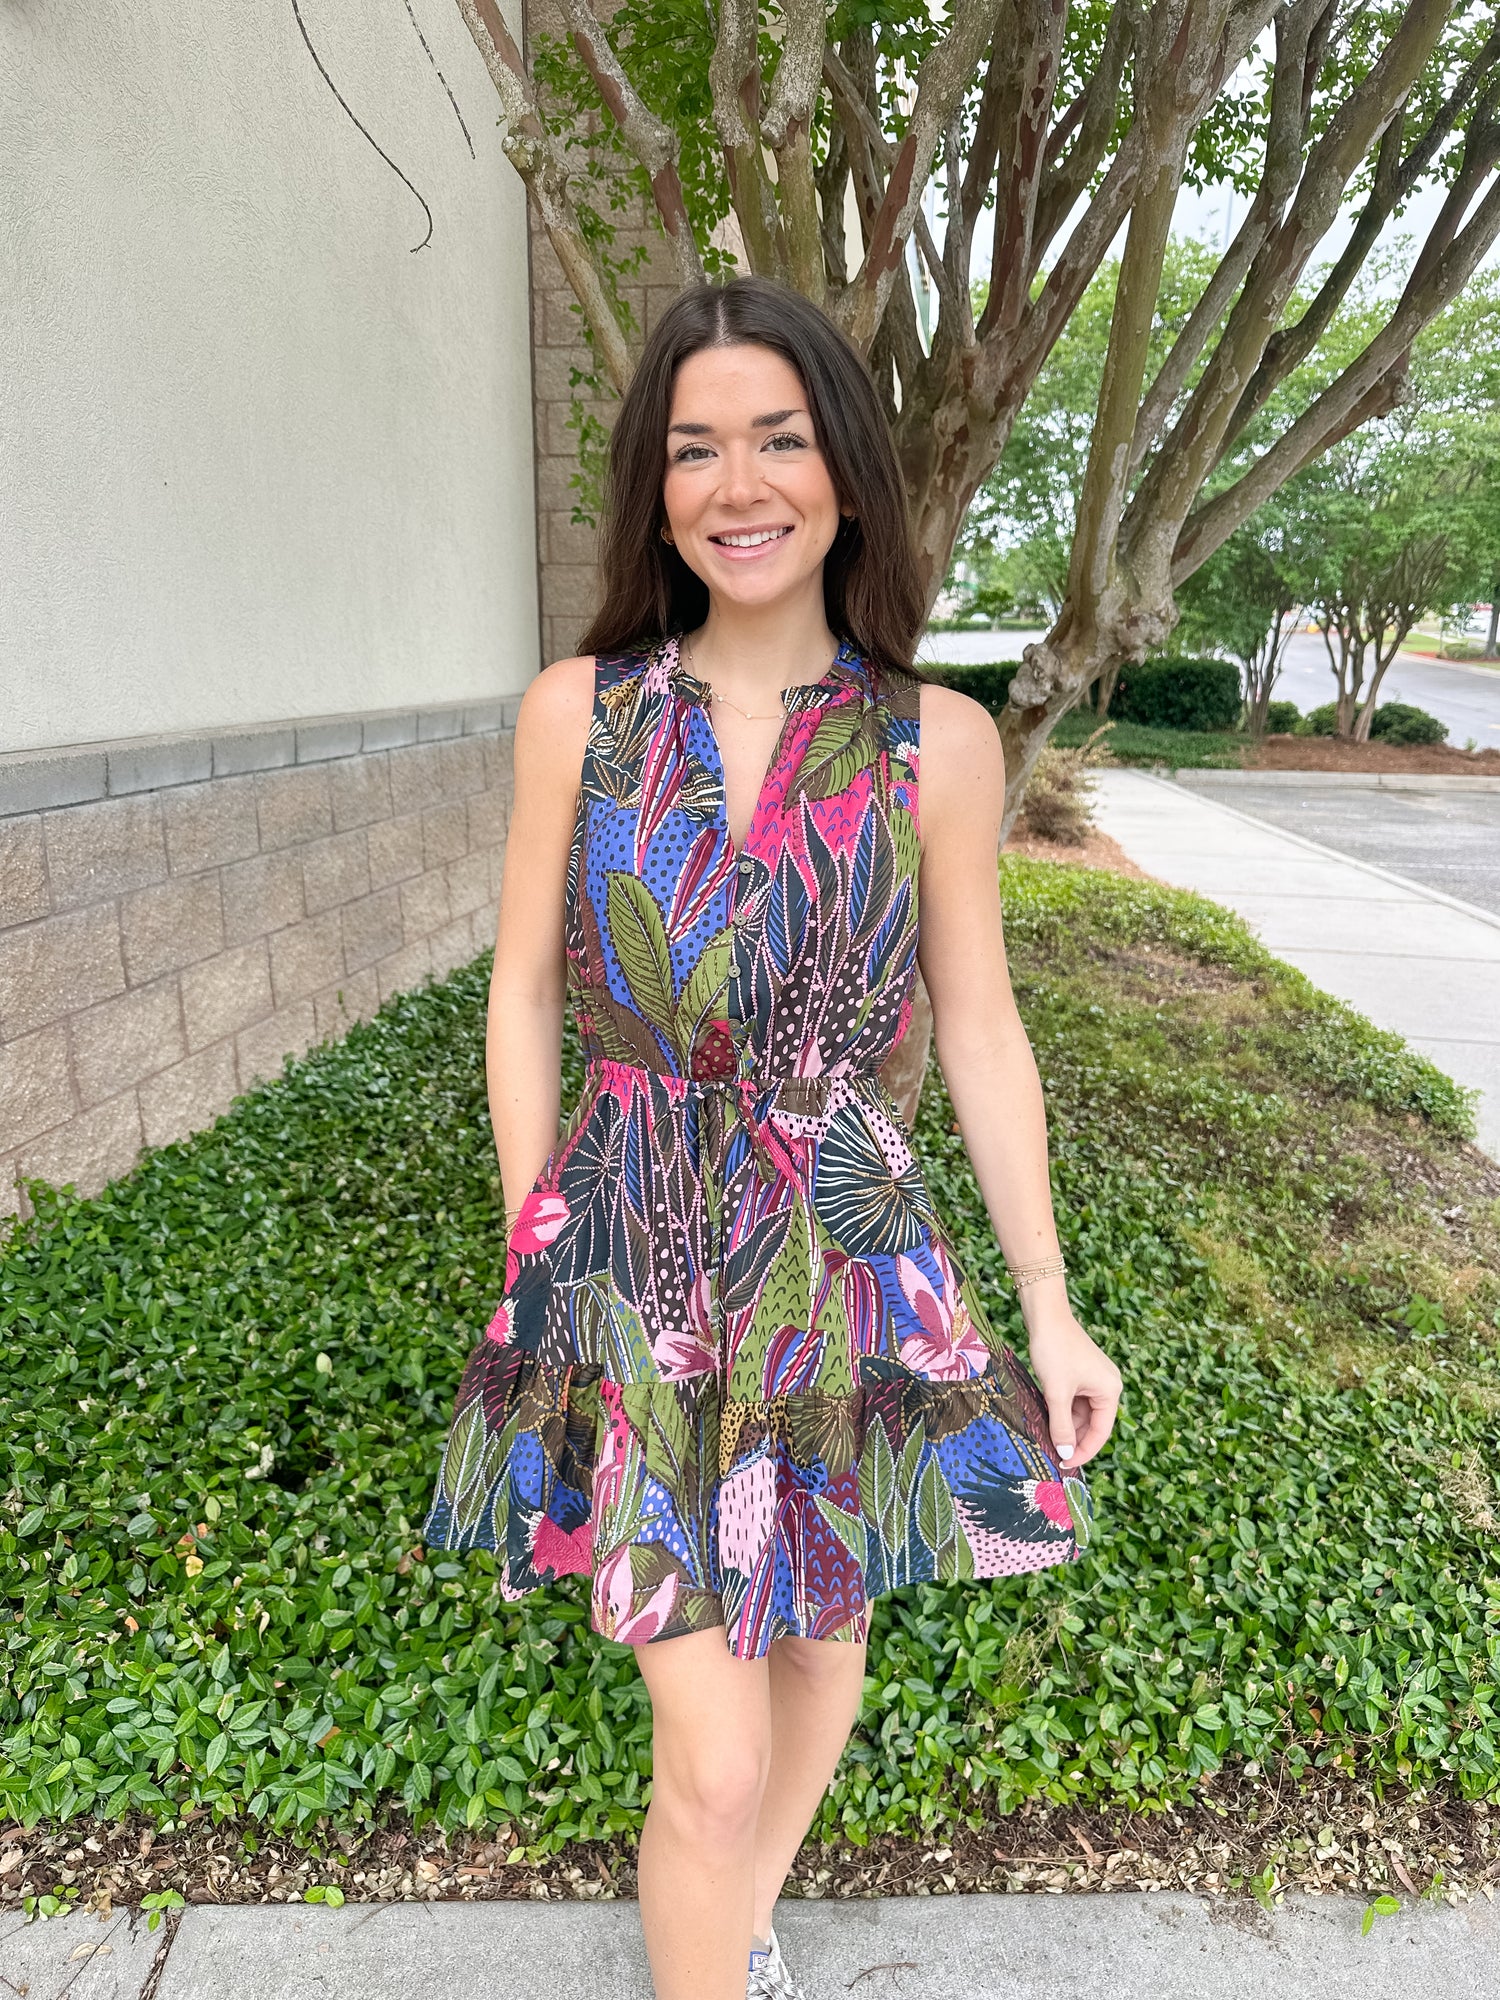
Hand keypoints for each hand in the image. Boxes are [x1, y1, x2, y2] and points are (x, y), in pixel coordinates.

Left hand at [1024, 1312, 1121, 1471]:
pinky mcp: (1079, 1374)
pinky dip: (1061, 1411)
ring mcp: (1093, 1380)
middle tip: (1052, 1455)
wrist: (1045, 1315)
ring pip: (1080, 1414)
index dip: (1084, 1451)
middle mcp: (1107, 1386)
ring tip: (1046, 1438)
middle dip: (1073, 1439)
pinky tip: (1045, 1419)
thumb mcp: (1056, 1393)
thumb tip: (1066, 1454)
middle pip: (1092, 1424)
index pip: (1101, 1432)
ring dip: (1065, 1426)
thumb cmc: (1054, 1350)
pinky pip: (1073, 1401)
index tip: (1065, 1464)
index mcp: (1110, 1390)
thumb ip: (1061, 1426)